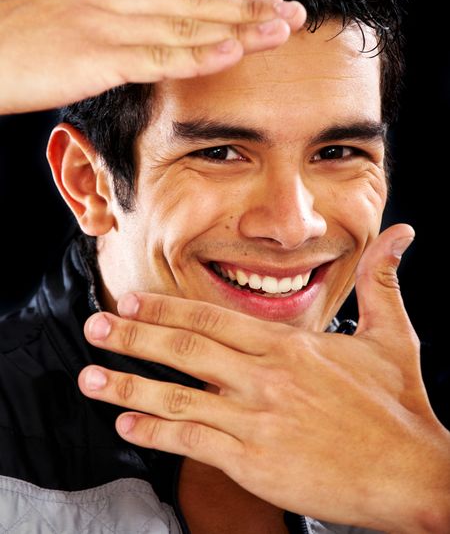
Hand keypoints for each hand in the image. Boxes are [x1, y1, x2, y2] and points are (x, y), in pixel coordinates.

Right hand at [0, 0, 304, 113]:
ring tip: (280, 29)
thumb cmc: (8, 31)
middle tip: (292, 12)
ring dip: (237, 30)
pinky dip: (197, 55)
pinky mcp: (97, 57)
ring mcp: (107, 26)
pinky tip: (231, 53)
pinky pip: (157, 58)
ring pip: (184, 27)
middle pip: (193, 2)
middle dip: (246, 9)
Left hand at [78, 224, 449, 533]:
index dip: (167, 306)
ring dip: (128, 386)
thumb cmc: (401, 406)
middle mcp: (265, 377)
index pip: (213, 317)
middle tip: (94, 326)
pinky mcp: (255, 462)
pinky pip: (193, 442)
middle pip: (185, 348)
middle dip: (133, 336)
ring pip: (178, 397)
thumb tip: (403, 234)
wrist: (413, 473)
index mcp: (289, 346)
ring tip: (89, 379)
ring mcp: (256, 420)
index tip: (131, 299)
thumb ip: (383, 281)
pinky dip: (156, 432)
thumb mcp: (394, 335)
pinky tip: (127, 425)